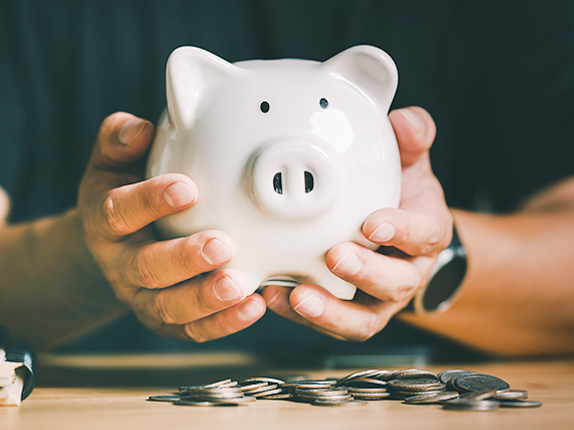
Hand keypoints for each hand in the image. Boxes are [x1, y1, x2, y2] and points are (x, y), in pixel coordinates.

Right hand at [77, 112, 265, 341]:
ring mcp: (141, 296)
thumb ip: (120, 139)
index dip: (149, 201)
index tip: (187, 189)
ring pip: (167, 307)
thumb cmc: (123, 191)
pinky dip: (222, 324)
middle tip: (222, 245)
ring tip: (241, 285)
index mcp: (103, 220)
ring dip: (205, 299)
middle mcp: (118, 264)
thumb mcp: (112, 162)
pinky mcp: (165, 320)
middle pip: (145, 268)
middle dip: (184, 259)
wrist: (113, 243)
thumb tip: (140, 129)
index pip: (119, 211)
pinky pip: (190, 330)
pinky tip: (253, 307)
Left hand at [263, 107, 451, 340]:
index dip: (403, 230)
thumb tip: (406, 120)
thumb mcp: (409, 164)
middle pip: (396, 282)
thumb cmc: (397, 197)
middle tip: (335, 256)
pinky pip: (333, 325)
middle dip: (366, 273)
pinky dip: (304, 316)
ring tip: (298, 295)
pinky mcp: (351, 315)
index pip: (424, 233)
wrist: (398, 238)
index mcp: (425, 232)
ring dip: (331, 310)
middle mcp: (407, 271)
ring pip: (365, 318)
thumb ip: (410, 139)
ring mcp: (379, 299)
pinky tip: (275, 297)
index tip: (373, 222)